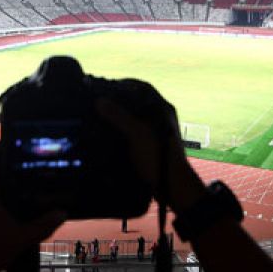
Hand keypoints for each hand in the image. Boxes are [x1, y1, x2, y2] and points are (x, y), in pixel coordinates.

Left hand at [0, 147, 65, 271]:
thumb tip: (63, 212)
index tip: (15, 129)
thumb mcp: (21, 238)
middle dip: (13, 155)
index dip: (0, 139)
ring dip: (12, 172)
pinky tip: (25, 191)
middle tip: (35, 149)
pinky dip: (9, 185)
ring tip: (34, 167)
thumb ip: (43, 225)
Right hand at [96, 95, 206, 211]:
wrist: (173, 187)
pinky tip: (111, 134)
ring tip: (102, 117)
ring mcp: (158, 131)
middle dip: (120, 100)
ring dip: (121, 116)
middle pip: (138, 101)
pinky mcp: (153, 145)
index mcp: (162, 108)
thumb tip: (99, 100)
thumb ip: (119, 115)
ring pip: (136, 117)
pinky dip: (123, 129)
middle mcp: (161, 117)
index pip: (142, 87)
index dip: (124, 84)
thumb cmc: (158, 157)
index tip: (106, 86)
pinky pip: (136, 131)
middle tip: (100, 102)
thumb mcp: (137, 133)